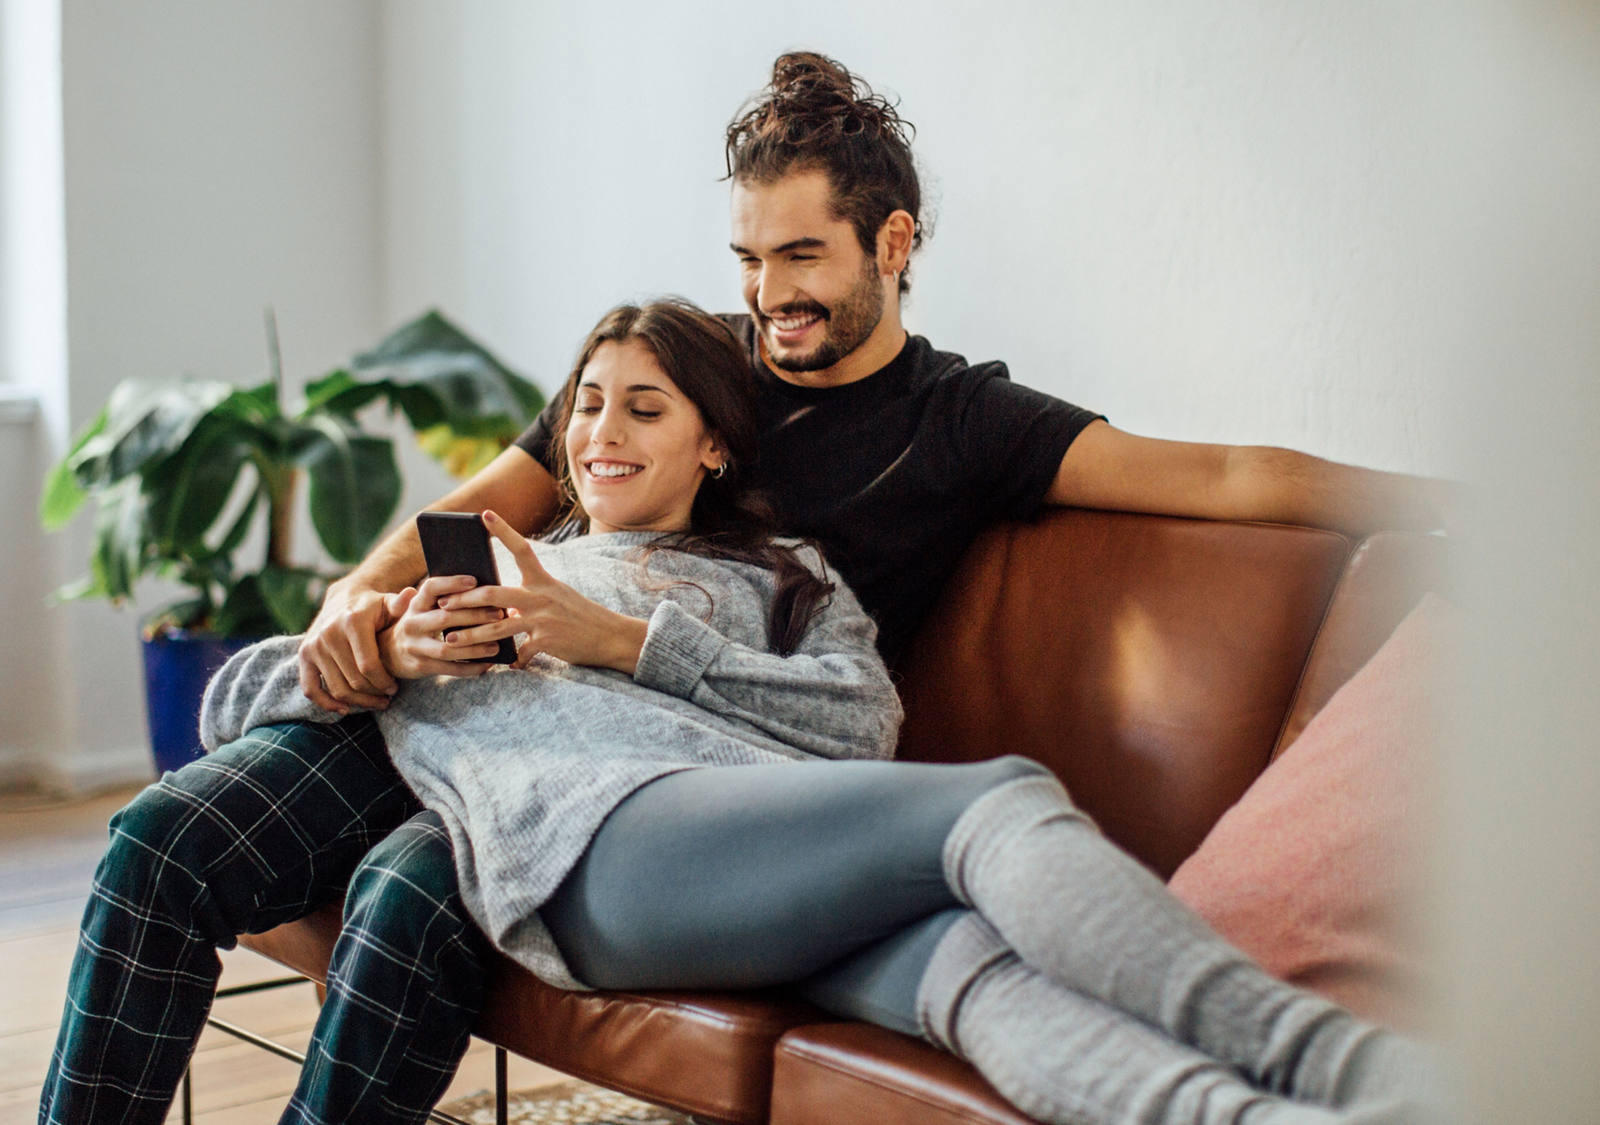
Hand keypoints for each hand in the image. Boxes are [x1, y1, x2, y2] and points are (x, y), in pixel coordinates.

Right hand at [298, 585, 402, 711]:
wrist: (343, 598)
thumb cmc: (373, 606)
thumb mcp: (389, 603)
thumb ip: (401, 604)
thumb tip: (412, 594)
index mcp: (352, 622)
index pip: (369, 666)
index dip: (384, 682)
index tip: (395, 688)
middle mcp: (329, 634)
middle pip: (354, 681)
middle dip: (374, 694)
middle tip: (388, 698)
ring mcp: (313, 645)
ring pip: (337, 688)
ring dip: (358, 702)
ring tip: (375, 702)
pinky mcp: (303, 655)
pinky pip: (311, 688)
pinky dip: (326, 703)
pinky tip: (345, 710)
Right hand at [377, 577, 505, 679]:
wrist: (388, 653)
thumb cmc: (418, 623)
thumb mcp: (420, 607)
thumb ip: (439, 596)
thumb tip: (475, 584)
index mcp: (415, 604)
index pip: (432, 588)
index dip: (452, 583)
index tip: (475, 581)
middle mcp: (412, 623)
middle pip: (445, 618)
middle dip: (475, 616)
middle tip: (500, 615)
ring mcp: (415, 646)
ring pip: (449, 648)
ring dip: (475, 647)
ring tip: (497, 645)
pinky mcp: (420, 666)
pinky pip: (450, 669)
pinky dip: (470, 668)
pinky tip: (488, 665)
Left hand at [440, 510, 648, 674]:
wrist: (610, 636)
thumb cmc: (581, 615)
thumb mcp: (557, 597)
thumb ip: (529, 597)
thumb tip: (502, 604)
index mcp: (543, 580)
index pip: (521, 548)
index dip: (502, 530)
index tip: (484, 515)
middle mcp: (541, 596)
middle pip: (493, 594)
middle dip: (463, 600)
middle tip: (442, 604)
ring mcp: (543, 619)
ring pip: (497, 627)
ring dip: (470, 635)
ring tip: (450, 640)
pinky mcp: (547, 641)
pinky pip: (520, 652)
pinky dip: (512, 661)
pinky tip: (506, 665)